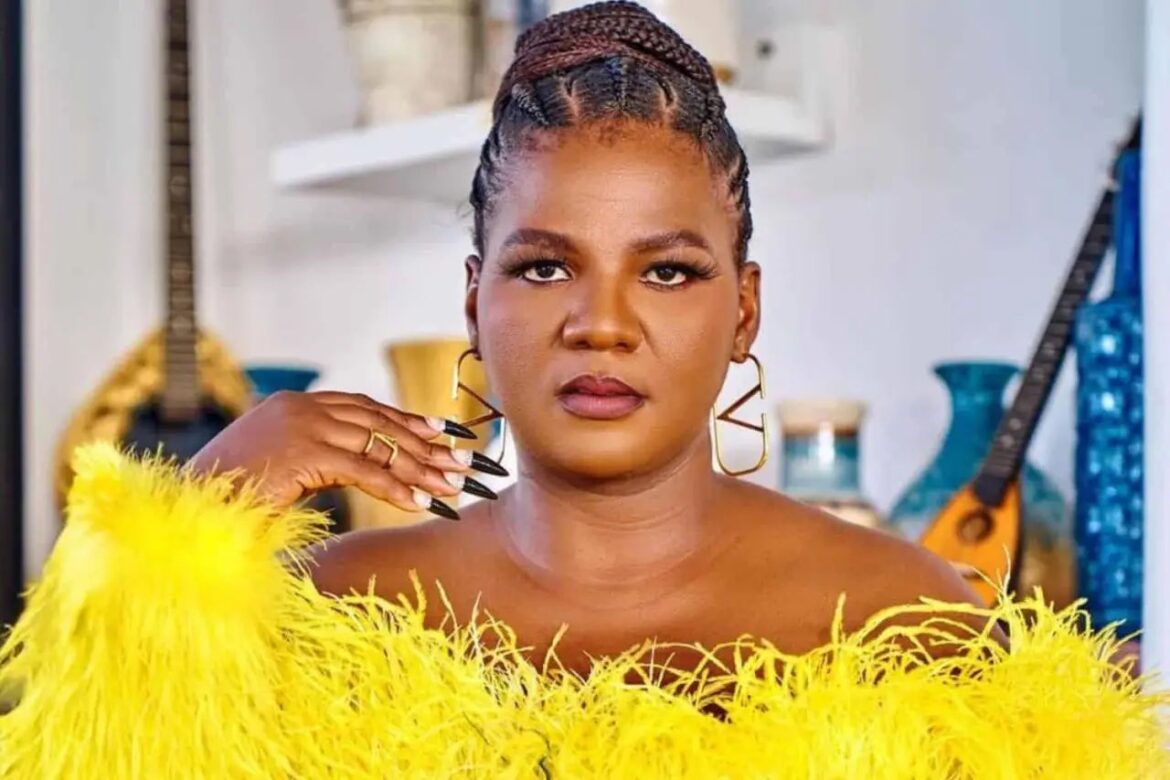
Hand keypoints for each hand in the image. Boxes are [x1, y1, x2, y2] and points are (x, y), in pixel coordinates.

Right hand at [190, 391, 504, 518]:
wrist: (186, 511)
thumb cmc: (228, 499)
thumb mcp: (280, 468)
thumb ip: (317, 460)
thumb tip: (361, 468)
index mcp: (294, 405)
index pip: (364, 408)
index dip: (406, 421)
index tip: (442, 433)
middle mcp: (301, 407)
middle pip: (378, 423)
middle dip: (424, 445)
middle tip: (461, 462)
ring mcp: (301, 426)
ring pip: (377, 446)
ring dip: (419, 468)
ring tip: (450, 486)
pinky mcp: (302, 453)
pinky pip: (361, 470)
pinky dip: (394, 487)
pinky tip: (419, 503)